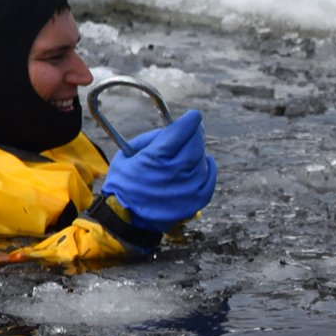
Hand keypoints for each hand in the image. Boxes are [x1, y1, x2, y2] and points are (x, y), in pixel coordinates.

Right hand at [101, 108, 217, 226]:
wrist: (127, 218)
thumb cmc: (125, 184)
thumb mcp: (128, 154)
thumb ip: (151, 139)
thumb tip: (172, 130)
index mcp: (156, 158)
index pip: (181, 131)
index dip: (190, 120)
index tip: (194, 116)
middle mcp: (176, 171)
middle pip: (195, 143)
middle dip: (195, 133)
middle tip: (193, 129)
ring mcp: (190, 186)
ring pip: (203, 158)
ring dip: (198, 151)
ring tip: (188, 150)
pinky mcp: (198, 199)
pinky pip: (210, 176)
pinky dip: (208, 167)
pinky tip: (205, 162)